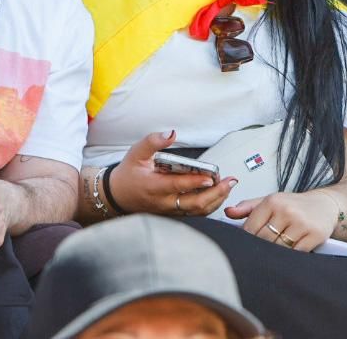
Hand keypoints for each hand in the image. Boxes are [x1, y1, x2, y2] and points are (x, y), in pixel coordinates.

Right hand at [110, 130, 238, 216]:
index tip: (210, 176)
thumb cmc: (128, 174)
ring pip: (197, 211)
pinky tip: (218, 195)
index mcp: (154, 186)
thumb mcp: (136, 153)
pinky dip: (209, 206)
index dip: (195, 181)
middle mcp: (164, 202)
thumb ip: (153, 141)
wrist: (117, 196)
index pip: (178, 185)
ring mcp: (170, 210)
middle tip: (229, 182)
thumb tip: (171, 134)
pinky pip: (194, 213)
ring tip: (227, 187)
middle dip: (215, 194)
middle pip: (194, 203)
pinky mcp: (174, 214)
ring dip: (215, 200)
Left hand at [226, 190, 336, 251]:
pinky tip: (291, 250)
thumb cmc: (295, 205)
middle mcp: (287, 210)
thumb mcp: (271, 201)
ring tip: (277, 249)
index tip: (247, 245)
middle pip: (263, 240)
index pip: (251, 228)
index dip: (247, 240)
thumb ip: (248, 207)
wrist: (325, 204)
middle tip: (260, 251)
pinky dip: (292, 255)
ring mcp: (301, 223)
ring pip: (279, 248)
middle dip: (261, 247)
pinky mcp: (315, 235)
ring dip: (276, 252)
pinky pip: (296, 253)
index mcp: (273, 201)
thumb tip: (228, 212)